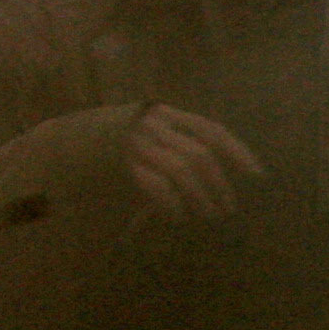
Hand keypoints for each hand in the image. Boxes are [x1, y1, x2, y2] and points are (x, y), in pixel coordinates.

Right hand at [124, 105, 262, 219]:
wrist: (70, 143)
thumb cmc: (120, 142)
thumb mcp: (152, 132)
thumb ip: (180, 141)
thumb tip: (221, 174)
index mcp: (168, 113)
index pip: (211, 130)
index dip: (238, 152)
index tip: (257, 175)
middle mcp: (155, 124)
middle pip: (200, 154)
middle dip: (220, 184)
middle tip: (228, 208)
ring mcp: (138, 144)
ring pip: (181, 169)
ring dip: (201, 196)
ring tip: (210, 215)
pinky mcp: (122, 165)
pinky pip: (156, 185)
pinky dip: (172, 203)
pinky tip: (179, 216)